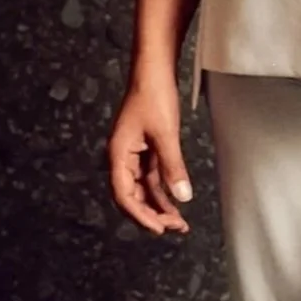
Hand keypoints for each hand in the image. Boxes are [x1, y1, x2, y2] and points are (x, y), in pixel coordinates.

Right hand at [107, 72, 192, 235]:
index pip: (125, 195)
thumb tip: (182, 197)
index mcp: (118, 155)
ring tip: (179, 223)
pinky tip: (176, 202)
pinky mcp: (146, 149)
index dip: (140, 215)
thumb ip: (173, 167)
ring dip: (160, 205)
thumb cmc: (154, 96)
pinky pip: (152, 177)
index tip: (159, 229)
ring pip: (144, 188)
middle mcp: (122, 158)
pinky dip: (164, 190)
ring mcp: (134, 154)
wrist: (154, 71)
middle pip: (133, 196)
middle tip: (175, 228)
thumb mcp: (166, 134)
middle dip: (152, 214)